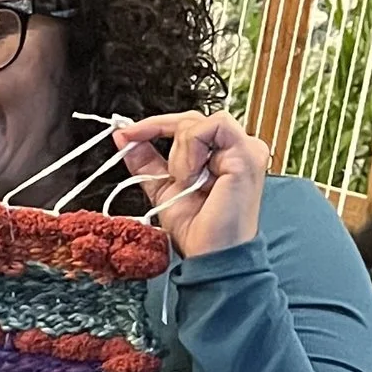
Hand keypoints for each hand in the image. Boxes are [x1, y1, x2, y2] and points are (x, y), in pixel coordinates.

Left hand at [114, 109, 267, 256]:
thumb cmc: (196, 228)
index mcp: (221, 154)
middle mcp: (236, 148)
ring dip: (180, 153)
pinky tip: (194, 176)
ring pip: (200, 122)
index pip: (188, 124)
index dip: (154, 125)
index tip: (126, 133)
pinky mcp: (247, 153)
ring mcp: (246, 148)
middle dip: (160, 133)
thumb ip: (145, 160)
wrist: (209, 253)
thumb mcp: (162, 187)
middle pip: (191, 119)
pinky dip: (193, 149)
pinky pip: (214, 127)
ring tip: (185, 181)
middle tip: (143, 152)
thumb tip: (124, 136)